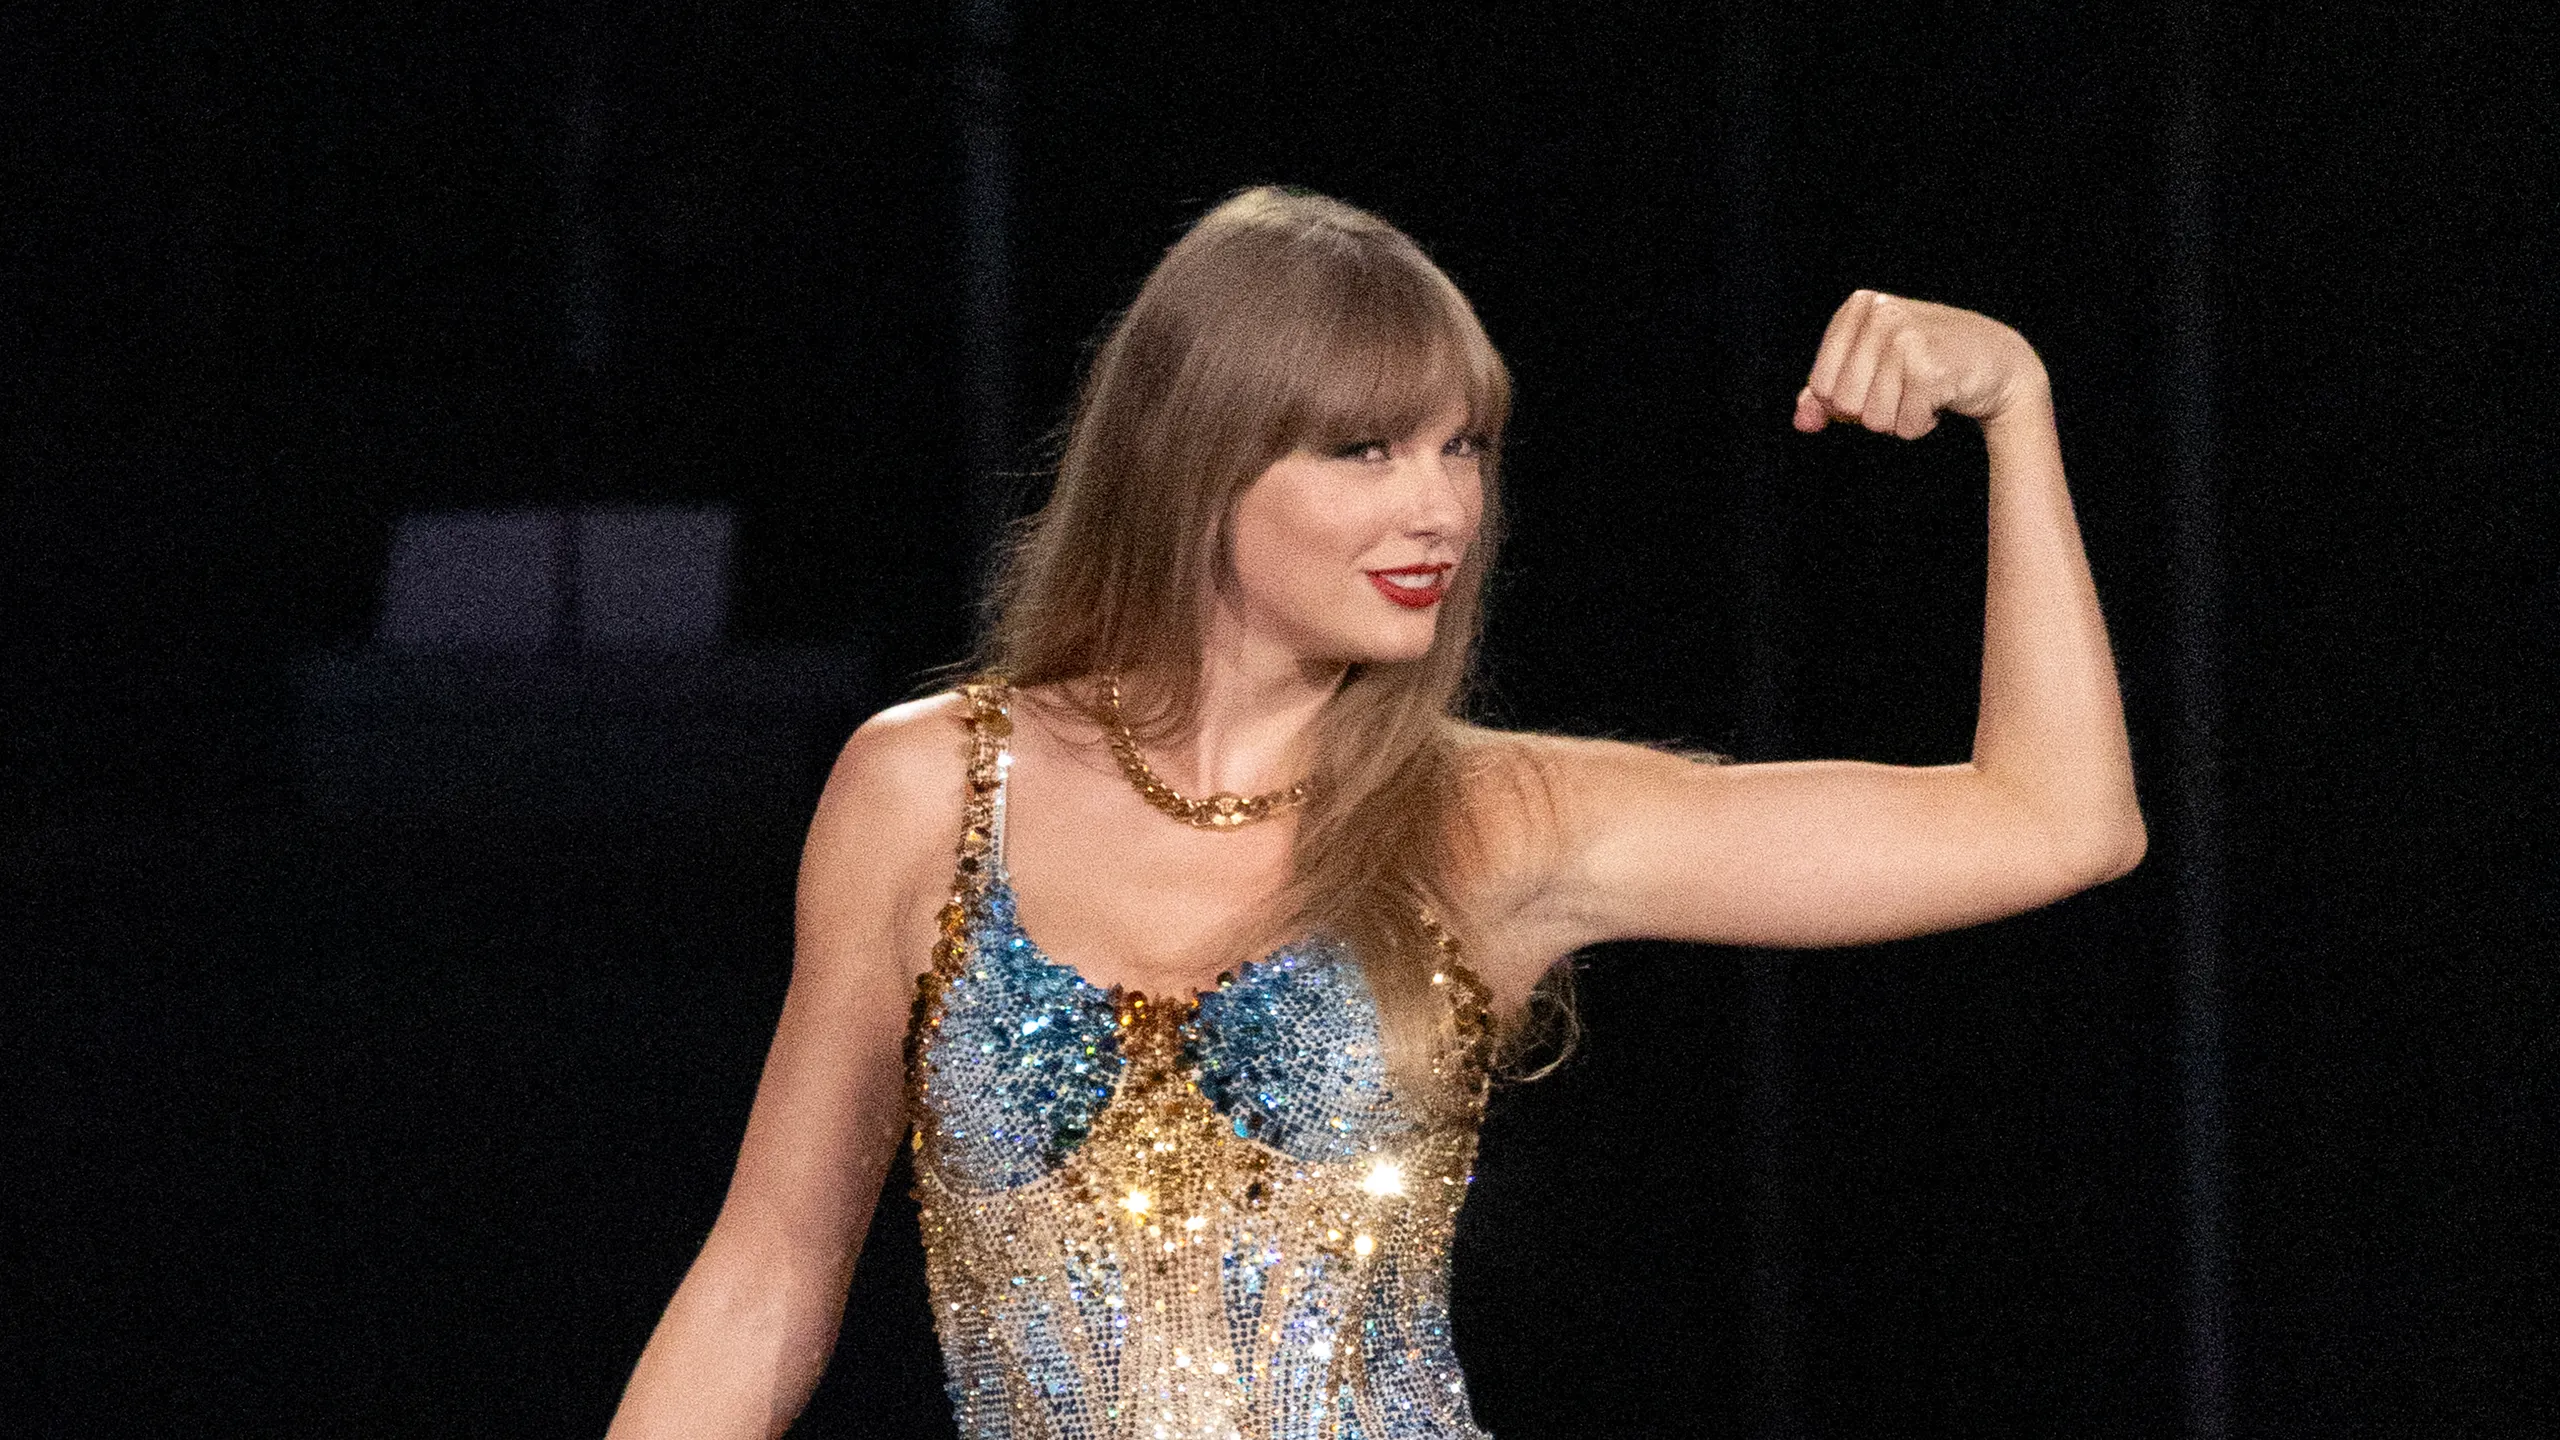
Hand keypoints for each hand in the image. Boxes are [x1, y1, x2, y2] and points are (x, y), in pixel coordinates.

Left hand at [1791, 291, 2046, 439]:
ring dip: (1898, 419)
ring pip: (1873, 420)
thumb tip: (1801, 422)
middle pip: (1844, 404)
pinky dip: (1921, 425)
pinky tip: (1941, 398)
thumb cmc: (1927, 364)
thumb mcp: (1871, 369)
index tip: (1879, 380)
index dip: (1847, 400)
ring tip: (1923, 392)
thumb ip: (1828, 395)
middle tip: (1905, 388)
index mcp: (1859, 307)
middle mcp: (1881, 315)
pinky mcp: (1930, 369)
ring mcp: (1906, 339)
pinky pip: (1904, 427)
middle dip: (1873, 411)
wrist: (2000, 361)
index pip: (1821, 385)